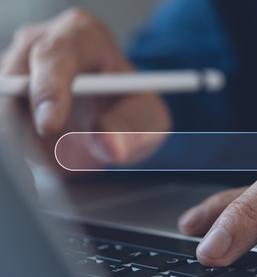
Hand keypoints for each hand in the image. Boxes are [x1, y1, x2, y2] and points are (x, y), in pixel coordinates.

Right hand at [0, 8, 170, 168]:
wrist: (116, 106)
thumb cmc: (131, 103)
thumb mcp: (145, 115)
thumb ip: (129, 128)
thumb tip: (110, 146)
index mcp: (82, 36)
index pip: (54, 56)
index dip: (48, 92)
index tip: (49, 127)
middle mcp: (42, 44)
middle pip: (16, 84)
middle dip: (30, 129)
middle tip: (55, 162)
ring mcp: (20, 68)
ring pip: (7, 110)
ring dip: (29, 145)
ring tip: (65, 157)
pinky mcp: (10, 93)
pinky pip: (9, 125)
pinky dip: (26, 150)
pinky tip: (50, 156)